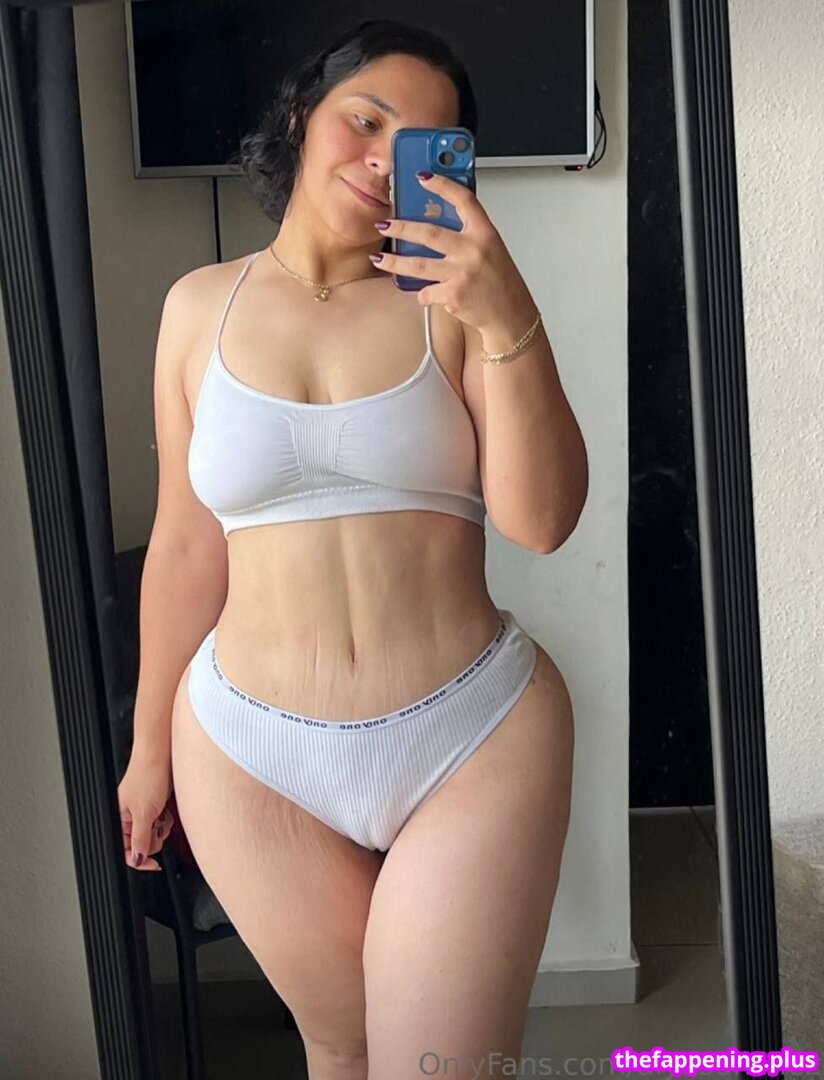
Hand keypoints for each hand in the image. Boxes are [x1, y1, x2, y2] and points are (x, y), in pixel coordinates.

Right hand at [117, 751, 174, 871]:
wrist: (161, 755)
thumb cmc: (147, 775)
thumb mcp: (144, 813)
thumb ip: (140, 839)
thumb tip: (136, 859)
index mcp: (119, 820)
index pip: (127, 851)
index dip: (141, 859)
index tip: (154, 865)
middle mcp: (129, 817)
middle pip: (143, 844)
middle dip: (154, 837)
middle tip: (157, 824)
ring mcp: (142, 812)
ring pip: (154, 834)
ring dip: (161, 827)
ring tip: (161, 814)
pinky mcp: (154, 806)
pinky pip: (161, 823)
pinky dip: (166, 819)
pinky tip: (165, 810)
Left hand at [371, 171, 536, 337]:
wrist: (511, 314)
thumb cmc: (501, 283)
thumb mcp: (491, 250)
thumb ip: (468, 235)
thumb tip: (435, 223)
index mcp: (485, 233)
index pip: (464, 200)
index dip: (443, 185)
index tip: (423, 177)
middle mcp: (474, 250)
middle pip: (429, 233)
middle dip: (401, 228)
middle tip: (384, 225)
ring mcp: (463, 272)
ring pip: (417, 264)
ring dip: (394, 262)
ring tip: (379, 259)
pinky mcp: (454, 294)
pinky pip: (426, 292)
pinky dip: (422, 294)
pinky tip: (423, 294)